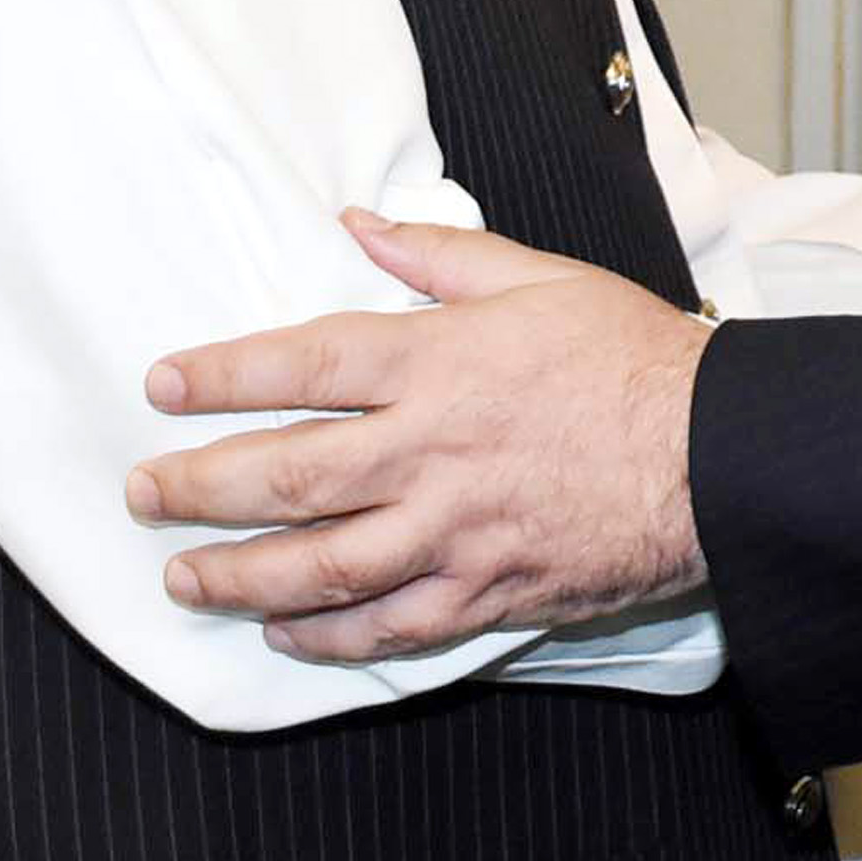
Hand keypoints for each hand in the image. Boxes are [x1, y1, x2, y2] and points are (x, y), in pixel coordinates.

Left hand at [126, 213, 706, 661]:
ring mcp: (456, 529)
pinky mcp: (488, 591)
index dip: (222, 375)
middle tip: (144, 491)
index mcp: (442, 359)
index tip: (162, 386)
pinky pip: (388, 627)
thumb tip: (357, 224)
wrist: (717, 452)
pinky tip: (283, 631)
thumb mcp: (540, 277)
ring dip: (237, 573)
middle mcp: (433, 448)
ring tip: (184, 575)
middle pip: (287, 474)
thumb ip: (438, 253)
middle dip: (199, 486)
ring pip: (319, 565)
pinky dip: (327, 636)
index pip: (304, 362)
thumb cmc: (635, 356)